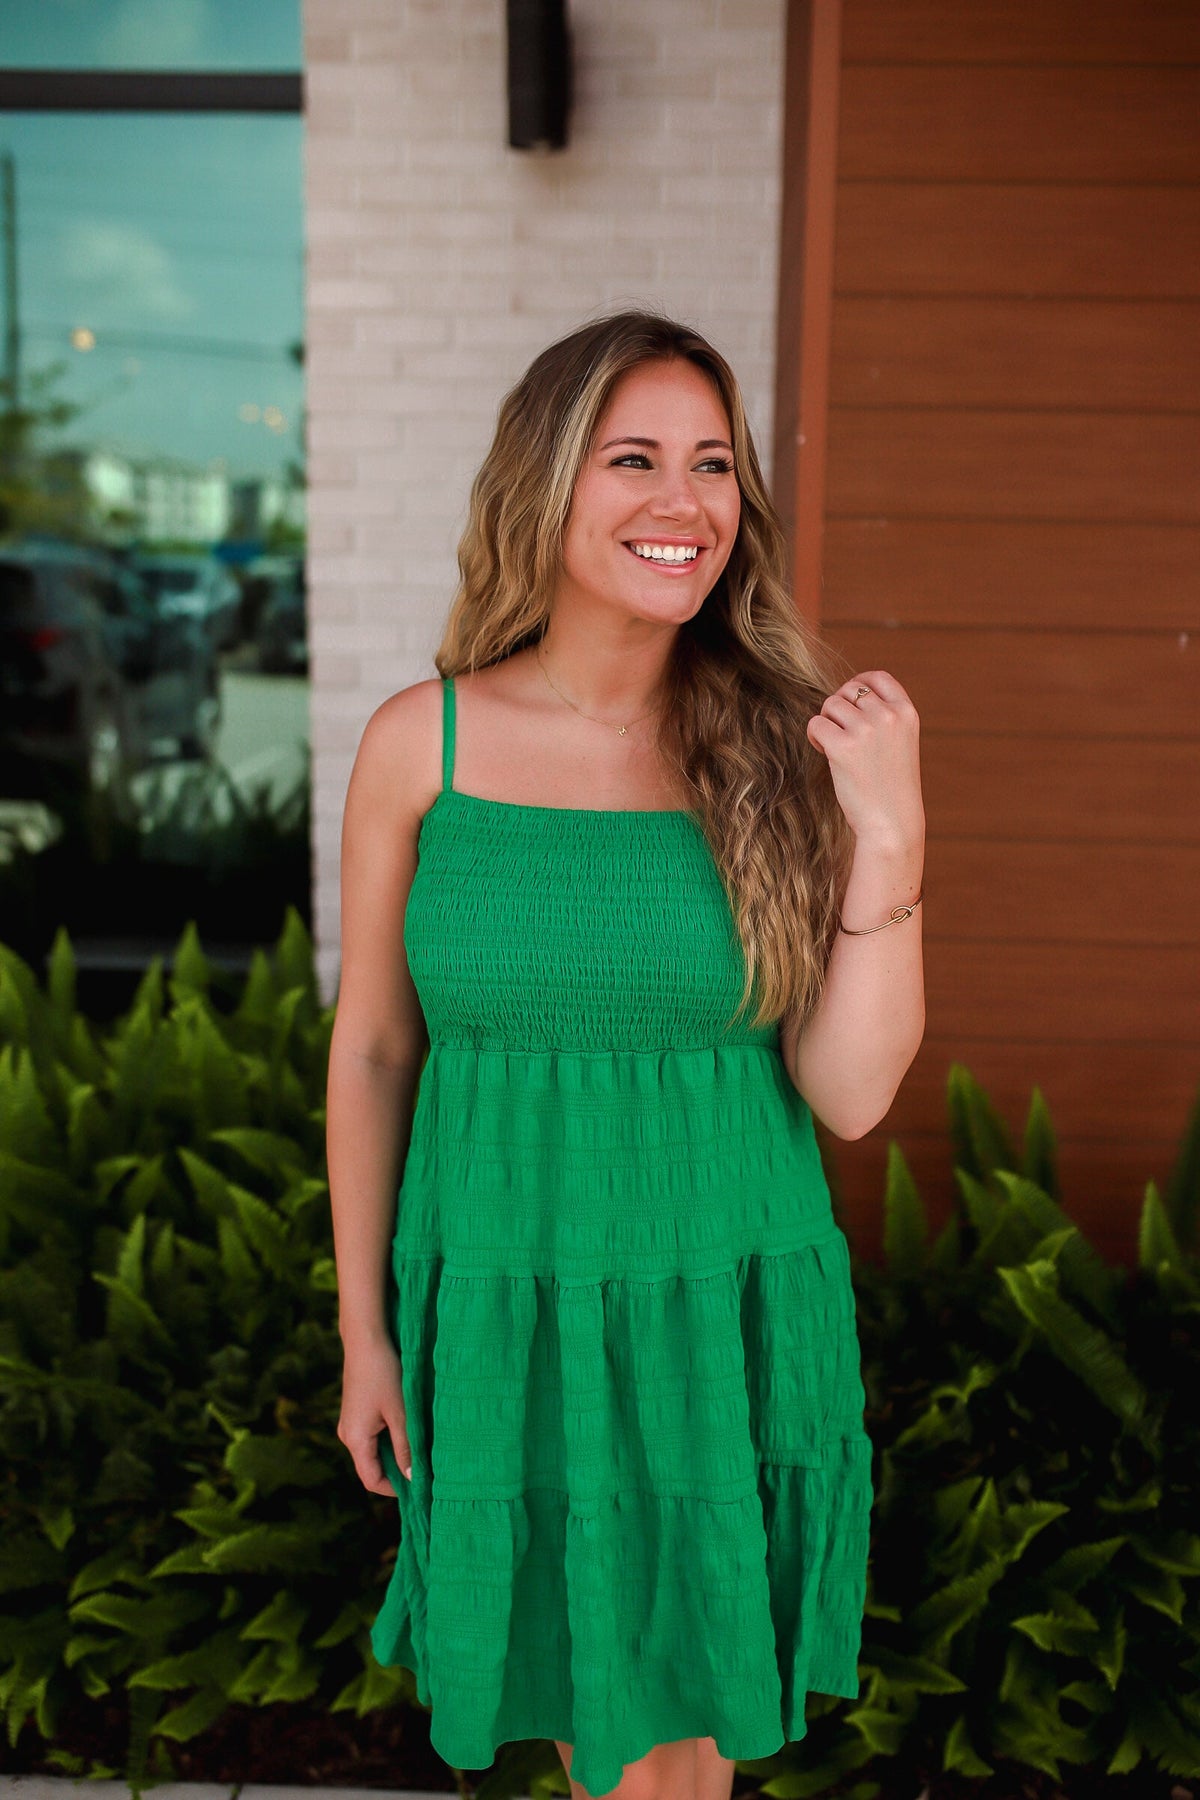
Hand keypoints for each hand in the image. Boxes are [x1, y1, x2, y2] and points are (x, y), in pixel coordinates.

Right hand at [337, 1336, 411, 1496]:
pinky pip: (372, 1435)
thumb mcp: (400, 1413)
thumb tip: (412, 1476)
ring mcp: (350, 1422)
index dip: (395, 1489)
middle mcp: (347, 1435)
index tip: (420, 1486)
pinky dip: (390, 1437)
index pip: (371, 1480)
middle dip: (398, 1470)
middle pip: (372, 1466)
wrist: (366, 1338)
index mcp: (354, 1440)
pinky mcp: (356, 1410)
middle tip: (426, 1468)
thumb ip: (406, 1446)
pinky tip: (410, 1427)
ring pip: (374, 1449)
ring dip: (396, 1452)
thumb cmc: (384, 1374)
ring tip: (421, 1447)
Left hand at [806, 669, 923, 847]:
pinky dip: (815, 737)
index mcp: (907, 713)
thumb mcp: (901, 744)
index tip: (849, 698)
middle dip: (839, 710)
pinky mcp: (843, 746)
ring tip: (835, 748)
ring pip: (830, 705)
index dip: (859, 682)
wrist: (892, 823)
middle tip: (841, 735)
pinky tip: (824, 753)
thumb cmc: (892, 788)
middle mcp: (888, 716)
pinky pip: (816, 724)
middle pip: (848, 691)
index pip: (878, 678)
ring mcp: (866, 729)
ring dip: (827, 723)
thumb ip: (883, 718)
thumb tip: (848, 694)